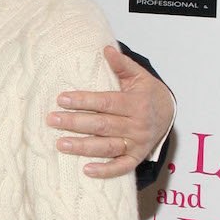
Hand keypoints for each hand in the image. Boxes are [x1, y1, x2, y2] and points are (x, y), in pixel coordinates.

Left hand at [48, 45, 175, 179]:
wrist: (168, 114)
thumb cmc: (147, 93)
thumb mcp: (139, 76)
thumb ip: (122, 64)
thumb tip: (106, 49)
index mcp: (135, 103)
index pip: (105, 102)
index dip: (83, 101)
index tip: (61, 99)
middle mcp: (136, 125)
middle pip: (102, 125)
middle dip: (75, 122)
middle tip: (51, 119)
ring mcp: (136, 143)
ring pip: (107, 147)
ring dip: (83, 147)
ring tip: (60, 144)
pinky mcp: (136, 157)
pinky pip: (121, 167)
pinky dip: (105, 171)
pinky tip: (86, 170)